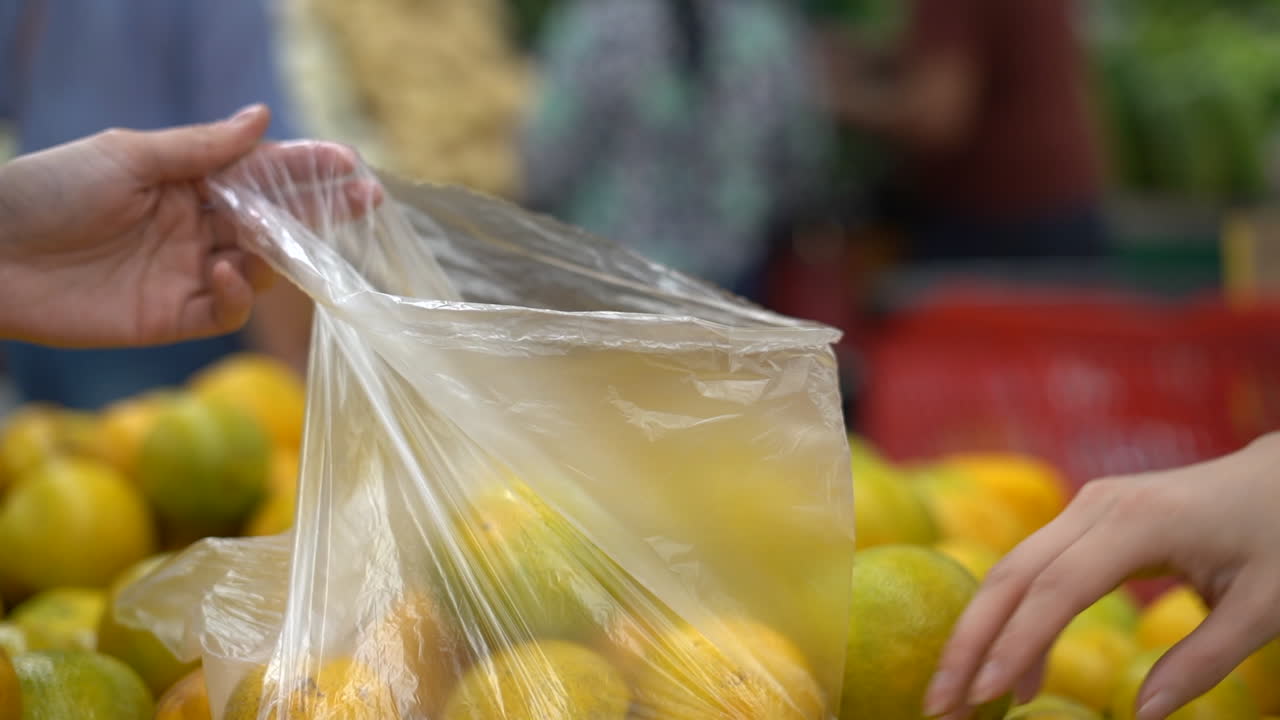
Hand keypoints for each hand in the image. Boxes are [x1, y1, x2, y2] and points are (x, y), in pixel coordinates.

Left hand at [0, 105, 375, 347]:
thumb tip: (262, 117)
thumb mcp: (129, 157)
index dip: (305, 168)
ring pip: (261, 265)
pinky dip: (239, 293)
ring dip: (280, 251)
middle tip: (366, 199)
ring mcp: (188, 272)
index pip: (260, 173)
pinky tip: (226, 270)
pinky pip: (227, 309)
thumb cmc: (49, 192)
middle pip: (274, 220)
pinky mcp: (174, 317)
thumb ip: (202, 148)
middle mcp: (196, 226)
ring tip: (280, 237)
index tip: (348, 161)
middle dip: (321, 209)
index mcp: (186, 181)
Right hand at [924, 433, 1279, 719]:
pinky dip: (1012, 619)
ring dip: (980, 631)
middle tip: (941, 703)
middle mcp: (1097, 506)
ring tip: (963, 695)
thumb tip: (1144, 715)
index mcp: (1139, 522)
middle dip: (970, 640)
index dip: (1017, 644)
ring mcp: (1085, 506)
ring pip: (1011, 569)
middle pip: (1011, 574)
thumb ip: (1202, 662)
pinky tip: (1010, 671)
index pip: (1057, 589)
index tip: (986, 694)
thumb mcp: (1264, 608)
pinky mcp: (1085, 517)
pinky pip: (1033, 568)